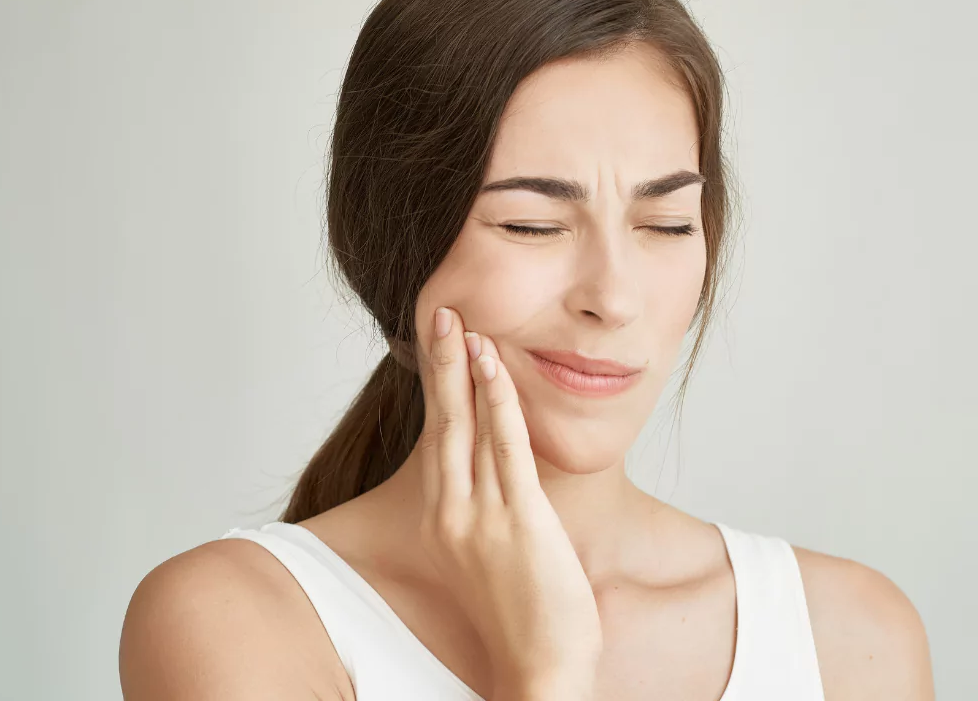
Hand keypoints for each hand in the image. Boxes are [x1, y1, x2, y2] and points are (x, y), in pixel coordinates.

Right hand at [415, 306, 601, 695]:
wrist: (539, 670)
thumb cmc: (523, 616)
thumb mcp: (495, 553)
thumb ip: (491, 507)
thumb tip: (501, 469)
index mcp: (445, 519)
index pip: (438, 437)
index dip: (439, 386)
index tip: (438, 342)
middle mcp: (452, 513)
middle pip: (443, 422)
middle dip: (440, 363)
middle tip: (439, 312)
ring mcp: (481, 517)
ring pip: (469, 427)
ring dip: (466, 370)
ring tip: (463, 324)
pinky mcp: (517, 521)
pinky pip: (505, 448)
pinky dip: (497, 402)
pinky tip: (495, 366)